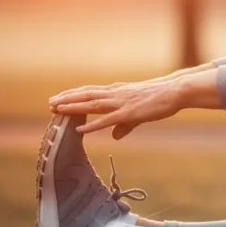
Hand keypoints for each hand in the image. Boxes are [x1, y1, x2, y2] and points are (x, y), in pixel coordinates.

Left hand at [48, 80, 183, 139]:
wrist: (175, 90)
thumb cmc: (160, 98)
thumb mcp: (139, 112)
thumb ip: (124, 125)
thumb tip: (114, 136)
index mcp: (118, 91)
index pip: (91, 92)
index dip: (74, 95)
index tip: (59, 98)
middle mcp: (116, 94)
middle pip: (86, 95)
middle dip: (67, 99)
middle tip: (50, 103)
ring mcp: (121, 102)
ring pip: (92, 105)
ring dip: (73, 107)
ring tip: (57, 109)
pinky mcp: (129, 113)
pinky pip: (106, 120)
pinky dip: (91, 126)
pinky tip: (79, 130)